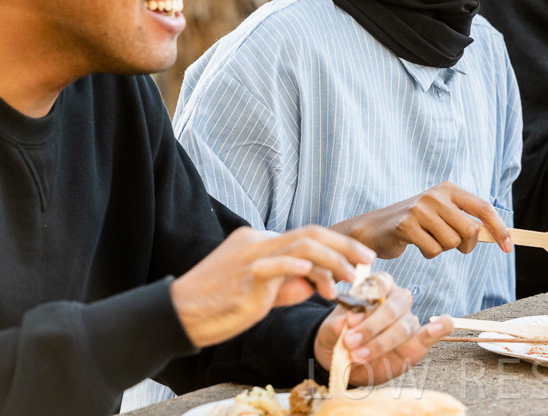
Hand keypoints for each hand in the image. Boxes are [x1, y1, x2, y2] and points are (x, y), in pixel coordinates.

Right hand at [171, 225, 376, 347]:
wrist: (180, 314)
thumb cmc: (220, 305)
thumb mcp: (263, 292)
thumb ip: (290, 283)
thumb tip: (318, 281)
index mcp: (260, 240)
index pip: (307, 237)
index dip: (337, 248)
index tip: (358, 261)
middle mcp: (258, 241)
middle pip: (310, 233)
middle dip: (344, 246)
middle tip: (367, 260)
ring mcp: (251, 255)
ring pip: (301, 244)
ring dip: (332, 259)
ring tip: (351, 277)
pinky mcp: (245, 276)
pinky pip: (274, 264)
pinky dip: (296, 266)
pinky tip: (315, 274)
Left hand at [313, 272, 451, 385]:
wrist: (344, 362)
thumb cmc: (338, 339)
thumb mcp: (330, 332)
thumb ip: (336, 326)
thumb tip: (343, 322)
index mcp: (377, 287)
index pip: (379, 284)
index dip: (365, 303)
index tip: (348, 323)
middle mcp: (395, 299)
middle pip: (392, 306)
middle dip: (371, 327)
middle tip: (349, 343)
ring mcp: (408, 319)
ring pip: (404, 324)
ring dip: (382, 342)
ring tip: (359, 356)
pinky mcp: (418, 342)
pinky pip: (435, 331)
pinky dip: (440, 327)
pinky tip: (439, 326)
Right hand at [331, 182, 511, 258]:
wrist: (376, 227)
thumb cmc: (416, 224)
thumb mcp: (443, 214)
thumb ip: (467, 221)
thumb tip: (500, 236)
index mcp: (449, 189)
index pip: (484, 208)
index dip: (500, 229)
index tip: (509, 247)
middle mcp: (436, 195)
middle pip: (470, 230)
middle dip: (466, 245)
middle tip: (454, 245)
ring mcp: (420, 209)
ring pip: (452, 243)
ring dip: (442, 249)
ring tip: (428, 239)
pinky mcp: (406, 225)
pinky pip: (433, 250)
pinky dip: (428, 253)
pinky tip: (416, 243)